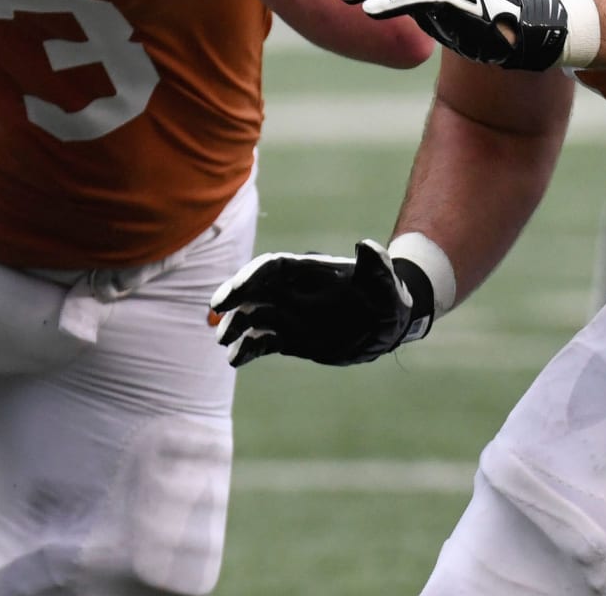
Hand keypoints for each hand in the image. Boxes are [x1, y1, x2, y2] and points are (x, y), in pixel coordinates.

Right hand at [210, 239, 432, 366]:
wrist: (388, 325)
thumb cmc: (389, 298)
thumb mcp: (387, 284)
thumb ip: (376, 265)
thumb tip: (367, 245)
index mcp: (310, 272)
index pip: (273, 267)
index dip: (251, 276)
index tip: (235, 292)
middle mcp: (294, 291)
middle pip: (254, 289)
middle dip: (233, 296)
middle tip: (216, 311)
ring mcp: (290, 314)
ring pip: (253, 316)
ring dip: (235, 325)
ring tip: (224, 341)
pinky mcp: (291, 338)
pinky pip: (262, 342)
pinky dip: (247, 349)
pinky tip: (237, 359)